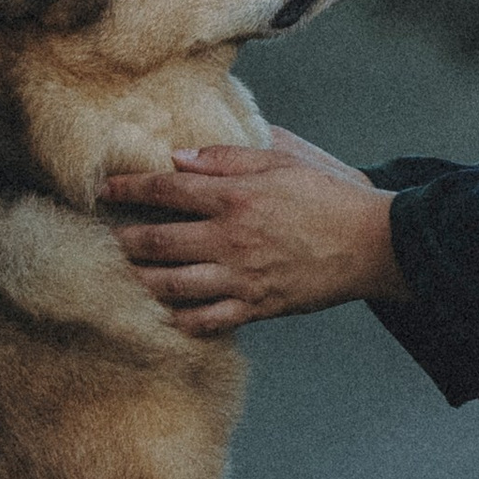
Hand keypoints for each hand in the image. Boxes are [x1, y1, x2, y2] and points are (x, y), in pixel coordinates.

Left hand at [105, 127, 409, 336]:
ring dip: (142, 280)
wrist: (373, 244)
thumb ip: (227, 157)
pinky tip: (168, 312)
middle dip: (124, 240)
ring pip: (172, 285)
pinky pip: (206, 320)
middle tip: (108, 237)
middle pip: (157, 242)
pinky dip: (180, 319)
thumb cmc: (330, 196)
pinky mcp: (256, 307)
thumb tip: (179, 157)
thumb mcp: (282, 160)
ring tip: (130, 273)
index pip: (166, 191)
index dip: (129, 188)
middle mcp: (230, 239)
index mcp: (235, 197)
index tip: (105, 189)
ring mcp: (241, 278)